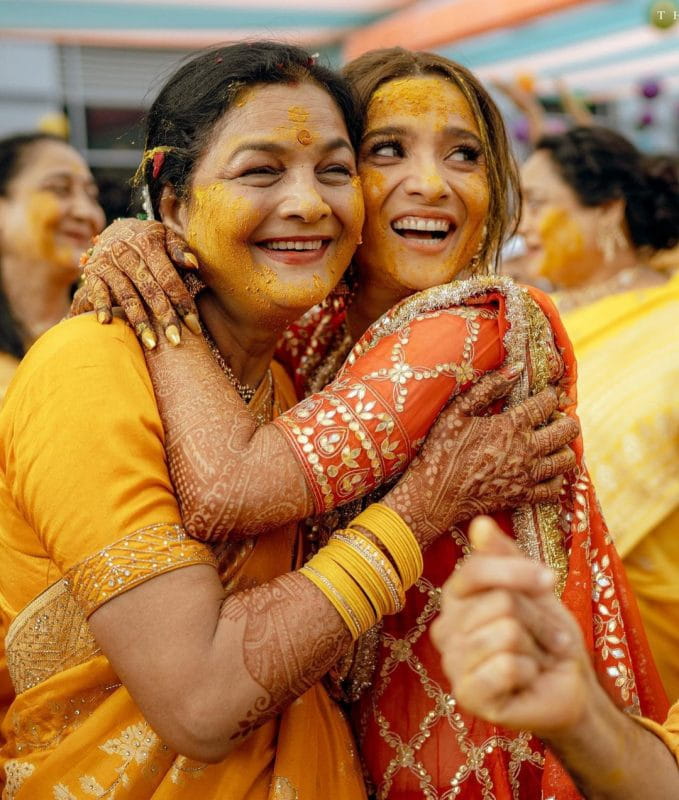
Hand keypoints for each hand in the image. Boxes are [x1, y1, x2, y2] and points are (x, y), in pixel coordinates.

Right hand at [70, 218, 201, 346]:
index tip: (194, 325)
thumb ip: (179, 250)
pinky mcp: (93, 272)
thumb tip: (193, 265)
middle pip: (149, 288)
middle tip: (176, 340)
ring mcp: (108, 263)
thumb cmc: (149, 240)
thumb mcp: (165, 237)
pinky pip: (97, 291)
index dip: (182, 301)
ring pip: (127, 295)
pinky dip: (101, 306)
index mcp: (148, 242)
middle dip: (164, 316)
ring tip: (152, 343)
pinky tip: (107, 322)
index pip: (168, 277)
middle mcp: (126, 251)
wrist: (116, 229)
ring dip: (139, 320)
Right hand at [381, 368, 578, 548]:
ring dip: (565, 449)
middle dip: (567, 420)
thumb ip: (487, 388)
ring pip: (567, 460)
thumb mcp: (457, 412)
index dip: (551, 395)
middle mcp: (526, 449)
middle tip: (556, 420)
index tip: (547, 395)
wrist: (435, 496)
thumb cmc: (441, 450)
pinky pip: (554, 490)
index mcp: (511, 425)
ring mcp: (528, 475)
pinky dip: (555, 480)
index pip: (547, 403)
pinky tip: (545, 473)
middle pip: (567, 430)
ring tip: (554, 445)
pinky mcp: (523, 497)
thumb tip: (515, 368)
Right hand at [430, 517, 592, 736]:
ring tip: (537, 658)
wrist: (571, 687)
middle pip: (500, 602)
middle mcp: (445, 629)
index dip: (517, 571)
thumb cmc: (548, 635)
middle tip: (547, 637)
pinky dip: (530, 672)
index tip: (549, 579)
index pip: (474, 571)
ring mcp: (452, 664)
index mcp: (454, 599)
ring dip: (537, 646)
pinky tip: (526, 680)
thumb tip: (479, 523)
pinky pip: (506, 667)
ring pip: (506, 632)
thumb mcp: (531, 588)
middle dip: (538, 619)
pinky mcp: (467, 696)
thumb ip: (503, 556)